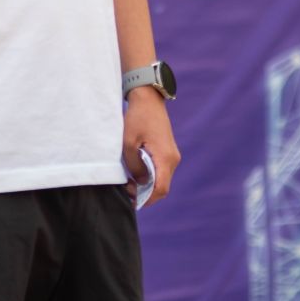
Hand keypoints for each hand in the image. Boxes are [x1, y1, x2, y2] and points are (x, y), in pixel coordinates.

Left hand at [121, 88, 179, 205]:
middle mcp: (172, 159)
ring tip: (129, 182)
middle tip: (127, 191)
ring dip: (147, 185)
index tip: (132, 201)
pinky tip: (136, 173)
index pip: (161, 189)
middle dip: (146, 194)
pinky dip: (150, 176)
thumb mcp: (129, 144)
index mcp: (165, 158)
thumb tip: (139, 182)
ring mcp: (172, 156)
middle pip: (162, 187)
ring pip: (162, 179)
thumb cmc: (137, 119)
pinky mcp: (168, 152)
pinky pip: (161, 171)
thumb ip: (134, 166)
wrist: (148, 99)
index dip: (147, 199)